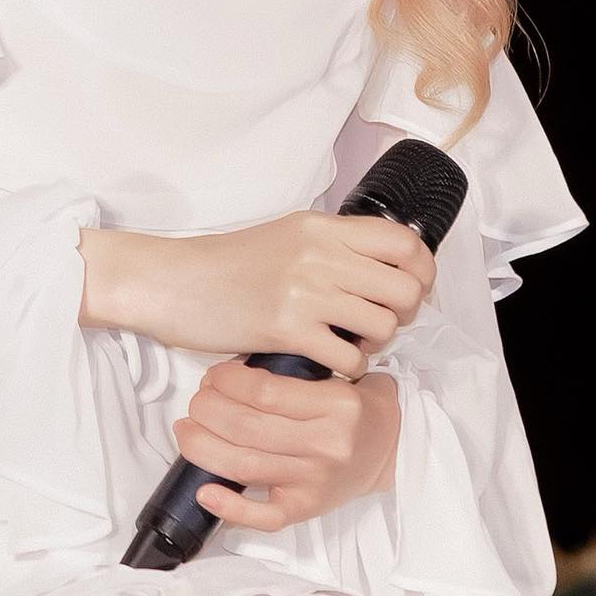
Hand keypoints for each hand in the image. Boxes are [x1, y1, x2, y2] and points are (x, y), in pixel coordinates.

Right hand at [137, 211, 436, 381]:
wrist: (174, 282)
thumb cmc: (229, 263)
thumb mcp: (287, 235)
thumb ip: (334, 244)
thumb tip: (383, 265)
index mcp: (322, 227)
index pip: (404, 242)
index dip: (421, 270)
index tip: (410, 287)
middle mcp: (320, 254)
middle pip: (405, 289)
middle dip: (402, 313)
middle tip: (378, 320)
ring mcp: (306, 293)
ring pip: (383, 326)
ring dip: (374, 342)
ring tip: (350, 341)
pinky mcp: (288, 331)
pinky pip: (350, 359)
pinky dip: (348, 368)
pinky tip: (328, 360)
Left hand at [170, 355, 401, 532]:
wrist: (394, 449)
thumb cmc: (358, 407)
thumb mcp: (338, 376)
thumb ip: (292, 374)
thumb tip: (232, 373)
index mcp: (335, 406)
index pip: (265, 392)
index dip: (227, 382)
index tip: (213, 376)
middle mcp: (326, 446)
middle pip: (247, 429)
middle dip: (208, 410)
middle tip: (196, 401)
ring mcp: (315, 482)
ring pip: (245, 467)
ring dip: (203, 448)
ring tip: (185, 431)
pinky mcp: (307, 509)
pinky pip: (264, 516)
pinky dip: (230, 507)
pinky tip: (204, 491)